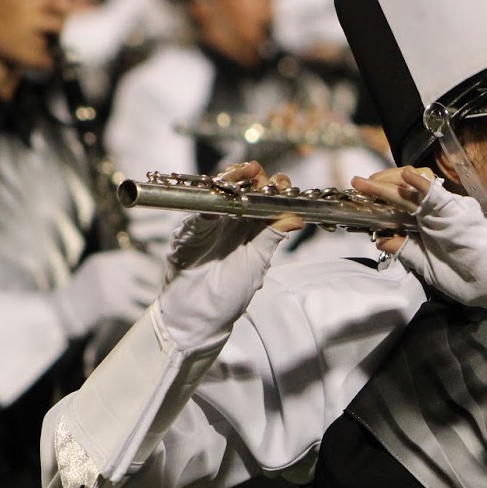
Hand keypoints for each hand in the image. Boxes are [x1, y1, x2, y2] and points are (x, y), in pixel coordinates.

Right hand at [53, 250, 165, 338]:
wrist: (63, 309)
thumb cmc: (85, 289)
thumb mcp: (99, 267)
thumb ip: (122, 266)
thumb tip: (155, 268)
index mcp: (111, 259)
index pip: (144, 261)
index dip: (156, 270)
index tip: (160, 280)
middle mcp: (114, 270)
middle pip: (152, 276)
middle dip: (159, 286)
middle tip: (161, 294)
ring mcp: (115, 288)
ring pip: (150, 294)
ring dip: (155, 301)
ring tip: (156, 306)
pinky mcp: (114, 307)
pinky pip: (140, 312)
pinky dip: (145, 316)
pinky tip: (145, 318)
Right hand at [157, 162, 302, 349]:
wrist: (199, 315)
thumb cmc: (229, 293)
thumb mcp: (257, 263)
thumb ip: (271, 237)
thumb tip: (297, 216)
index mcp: (251, 228)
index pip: (265, 199)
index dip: (275, 189)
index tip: (285, 187)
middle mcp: (231, 220)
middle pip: (243, 189)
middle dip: (254, 177)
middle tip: (262, 175)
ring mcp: (209, 223)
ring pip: (220, 193)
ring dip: (232, 179)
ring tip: (246, 172)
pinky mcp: (189, 231)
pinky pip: (198, 213)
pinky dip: (209, 204)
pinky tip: (220, 197)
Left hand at [352, 168, 486, 314]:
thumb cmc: (467, 277)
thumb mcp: (425, 264)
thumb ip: (405, 249)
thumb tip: (381, 237)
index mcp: (428, 223)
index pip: (401, 202)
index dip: (380, 196)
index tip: (360, 195)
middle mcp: (436, 213)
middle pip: (405, 191)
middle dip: (379, 186)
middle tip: (359, 184)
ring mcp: (447, 211)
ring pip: (417, 188)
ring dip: (392, 182)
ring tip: (371, 182)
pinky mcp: (457, 215)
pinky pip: (438, 197)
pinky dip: (423, 185)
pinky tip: (408, 177)